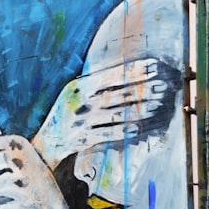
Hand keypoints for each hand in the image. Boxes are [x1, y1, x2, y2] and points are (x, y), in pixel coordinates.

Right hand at [33, 59, 174, 167]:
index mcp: (77, 87)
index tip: (154, 66)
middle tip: (163, 86)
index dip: (133, 71)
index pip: (110, 75)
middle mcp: (78, 102)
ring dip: (139, 110)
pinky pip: (108, 134)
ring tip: (157, 105)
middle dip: (142, 89)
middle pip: (116, 94)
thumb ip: (94, 83)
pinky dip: (124, 131)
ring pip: (116, 114)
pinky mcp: (82, 139)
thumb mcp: (73, 93)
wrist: (45, 142)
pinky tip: (139, 128)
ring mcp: (80, 121)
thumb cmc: (66, 113)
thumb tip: (127, 71)